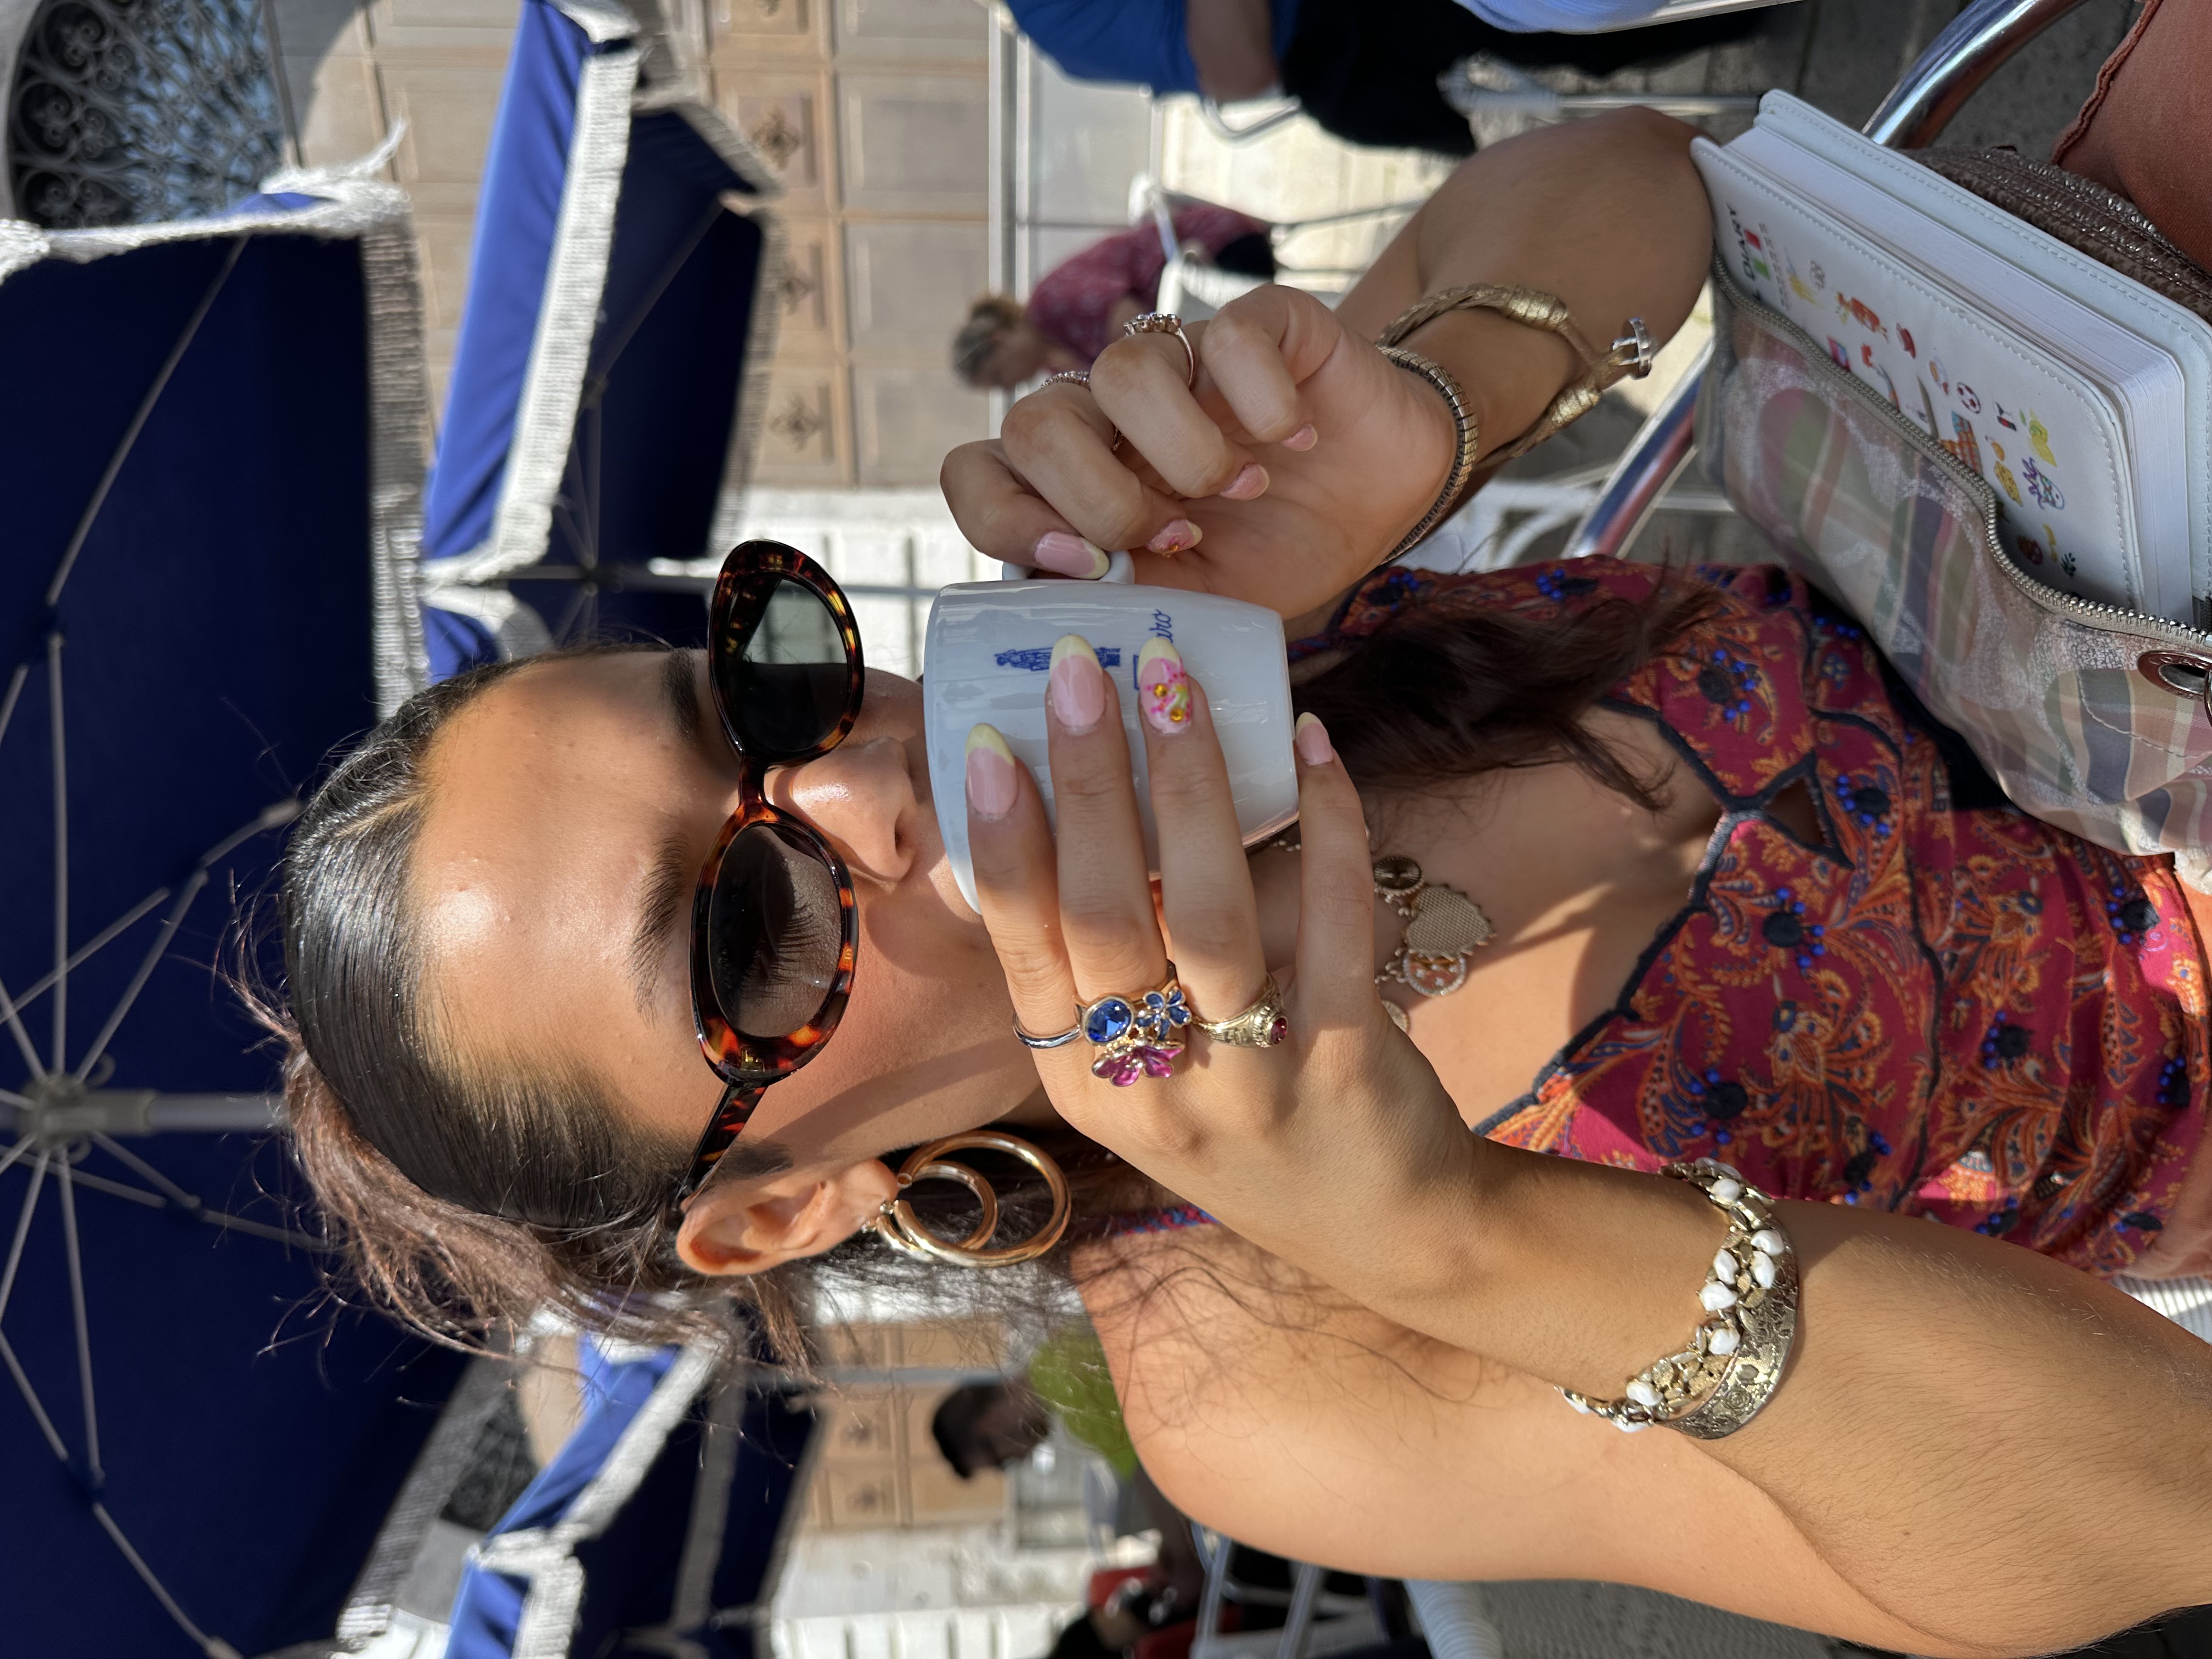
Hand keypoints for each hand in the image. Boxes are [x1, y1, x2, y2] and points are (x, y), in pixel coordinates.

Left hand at [940, 286, 1456, 621]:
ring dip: (1185, 454)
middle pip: (1031, 422)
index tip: (1080, 565)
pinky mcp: (1254, 324)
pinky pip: (1229, 338)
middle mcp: (1108, 415)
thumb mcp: (1194, 603)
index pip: (972, 473)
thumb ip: (1123, 600)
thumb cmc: (1273, 550)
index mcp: (1074, 481)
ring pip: (1119, 372)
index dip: (1004, 518)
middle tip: (1178, 536)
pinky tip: (1295, 434)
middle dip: (1099, 499)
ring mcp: (1177, 361)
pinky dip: (1264, 401)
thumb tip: (1055, 616)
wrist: (1380, 497)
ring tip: (1245, 488)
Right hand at [961, 633, 1486, 1307]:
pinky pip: (1334, 921)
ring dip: (1191, 784)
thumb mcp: (1142, 1073)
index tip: (993, 743)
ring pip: (1210, 913)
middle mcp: (1153, 1088)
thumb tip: (1076, 804)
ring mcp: (1253, 1078)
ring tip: (1174, 684)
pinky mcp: (1349, 1059)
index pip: (1027, 951)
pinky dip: (1324, 826)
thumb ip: (1106, 970)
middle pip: (1106, 918)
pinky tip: (1311, 745)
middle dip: (1088, 782)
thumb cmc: (1242, 1119)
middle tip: (1080, 669)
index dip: (1004, 844)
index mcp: (1084, 1080)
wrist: (1383, 1229)